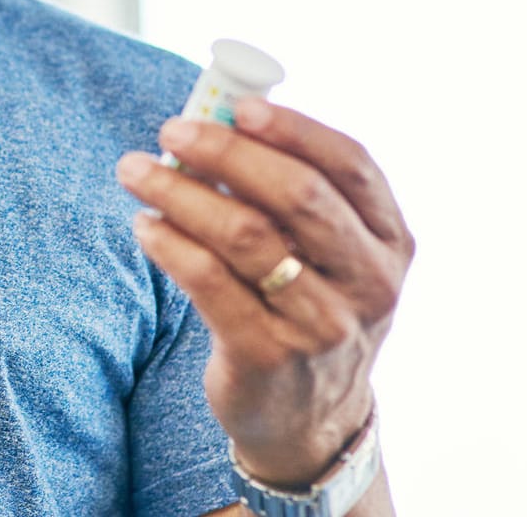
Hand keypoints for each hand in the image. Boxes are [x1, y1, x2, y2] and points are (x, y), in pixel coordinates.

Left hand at [116, 99, 413, 486]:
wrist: (308, 419)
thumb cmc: (306, 306)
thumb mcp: (329, 255)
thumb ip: (292, 194)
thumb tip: (216, 119)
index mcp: (389, 240)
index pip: (351, 165)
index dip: (294, 128)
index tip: (238, 106)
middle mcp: (368, 281)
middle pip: (298, 195)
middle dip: (226, 152)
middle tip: (170, 132)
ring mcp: (323, 323)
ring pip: (246, 235)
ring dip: (180, 192)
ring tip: (136, 172)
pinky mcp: (271, 355)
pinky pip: (209, 283)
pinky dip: (170, 244)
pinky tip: (145, 226)